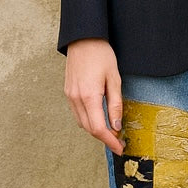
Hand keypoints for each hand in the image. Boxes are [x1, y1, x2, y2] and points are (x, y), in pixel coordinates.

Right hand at [64, 38, 125, 152]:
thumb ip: (115, 104)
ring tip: (111, 132)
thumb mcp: (114, 79)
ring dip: (96, 130)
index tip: (119, 149)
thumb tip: (116, 126)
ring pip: (82, 123)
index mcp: (89, 96)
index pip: (99, 128)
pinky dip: (88, 121)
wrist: (83, 39)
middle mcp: (76, 99)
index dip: (110, 142)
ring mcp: (70, 96)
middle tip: (118, 142)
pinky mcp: (68, 92)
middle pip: (89, 129)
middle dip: (104, 138)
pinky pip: (77, 114)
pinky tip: (98, 118)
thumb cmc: (101, 55)